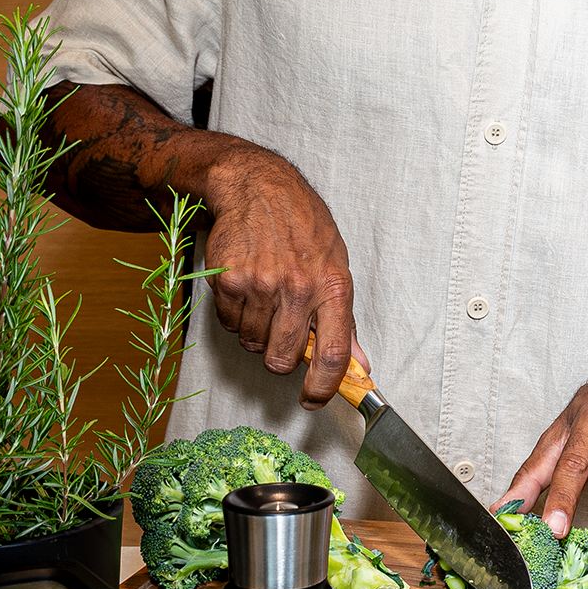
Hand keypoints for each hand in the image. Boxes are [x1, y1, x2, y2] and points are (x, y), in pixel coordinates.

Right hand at [203, 146, 357, 408]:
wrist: (259, 188)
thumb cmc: (304, 228)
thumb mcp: (337, 267)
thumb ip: (345, 323)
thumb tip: (359, 366)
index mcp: (332, 288)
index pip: (332, 354)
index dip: (324, 388)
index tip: (314, 400)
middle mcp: (297, 289)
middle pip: (283, 358)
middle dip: (282, 357)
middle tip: (283, 332)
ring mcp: (260, 285)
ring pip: (253, 343)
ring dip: (258, 333)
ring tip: (266, 298)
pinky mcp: (228, 281)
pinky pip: (228, 324)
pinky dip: (235, 316)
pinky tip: (247, 289)